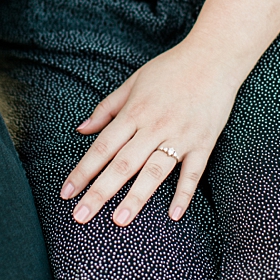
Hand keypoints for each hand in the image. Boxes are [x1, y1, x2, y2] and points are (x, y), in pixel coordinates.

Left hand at [59, 41, 242, 225]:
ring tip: (119, 220)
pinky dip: (184, 193)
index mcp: (134, 113)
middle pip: (122, 164)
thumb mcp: (132, 83)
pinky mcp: (204, 143)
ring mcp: (180, 136)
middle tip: (81, 216)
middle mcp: (154, 127)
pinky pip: (193, 172)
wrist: (213, 58)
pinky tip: (174, 215)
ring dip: (136, 197)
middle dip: (99, 192)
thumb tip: (81, 129)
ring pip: (154, 171)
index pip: (101, 148)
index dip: (82, 171)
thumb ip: (106, 109)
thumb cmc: (169, 70)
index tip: (66, 192)